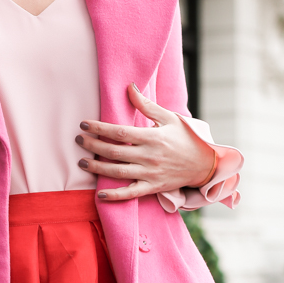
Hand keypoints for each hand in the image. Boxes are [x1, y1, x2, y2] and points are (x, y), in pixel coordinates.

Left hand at [75, 83, 214, 201]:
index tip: (84, 124)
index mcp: (152, 137)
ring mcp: (150, 174)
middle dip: (92, 145)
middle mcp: (149, 156)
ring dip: (97, 167)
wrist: (204, 164)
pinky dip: (114, 195)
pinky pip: (130, 193)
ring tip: (82, 162)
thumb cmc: (186, 138)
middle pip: (114, 151)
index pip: (119, 132)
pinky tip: (99, 194)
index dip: (99, 128)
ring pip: (118, 171)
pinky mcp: (152, 188)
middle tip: (78, 140)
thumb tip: (129, 87)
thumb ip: (147, 105)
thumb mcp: (169, 117)